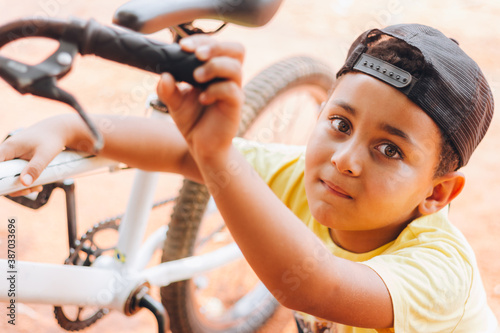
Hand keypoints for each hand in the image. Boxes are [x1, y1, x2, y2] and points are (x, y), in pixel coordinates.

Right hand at [0, 117, 71, 195]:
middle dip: (12, 186)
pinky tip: (37, 185)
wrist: (57, 130)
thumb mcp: (45, 155)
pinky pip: (16, 172)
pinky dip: (25, 180)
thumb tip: (24, 183)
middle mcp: (6, 152)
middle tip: (29, 191)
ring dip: (20, 186)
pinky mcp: (18, 159)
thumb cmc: (51, 139)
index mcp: (7, 148)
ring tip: (37, 188)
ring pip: (8, 175)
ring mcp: (11, 155)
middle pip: (0, 174)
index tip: (6, 188)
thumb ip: (35, 168)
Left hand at [157, 35, 244, 162]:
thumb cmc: (192, 121)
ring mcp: (233, 91)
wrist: (202, 147)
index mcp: (214, 71)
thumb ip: (167, 90)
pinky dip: (216, 90)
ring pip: (235, 67)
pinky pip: (232, 90)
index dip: (201, 41)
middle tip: (196, 54)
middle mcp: (227, 78)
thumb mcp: (174, 103)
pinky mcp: (235, 106)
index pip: (215, 45)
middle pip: (236, 49)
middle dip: (215, 46)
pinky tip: (202, 98)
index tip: (182, 46)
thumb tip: (164, 75)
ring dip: (215, 66)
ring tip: (196, 77)